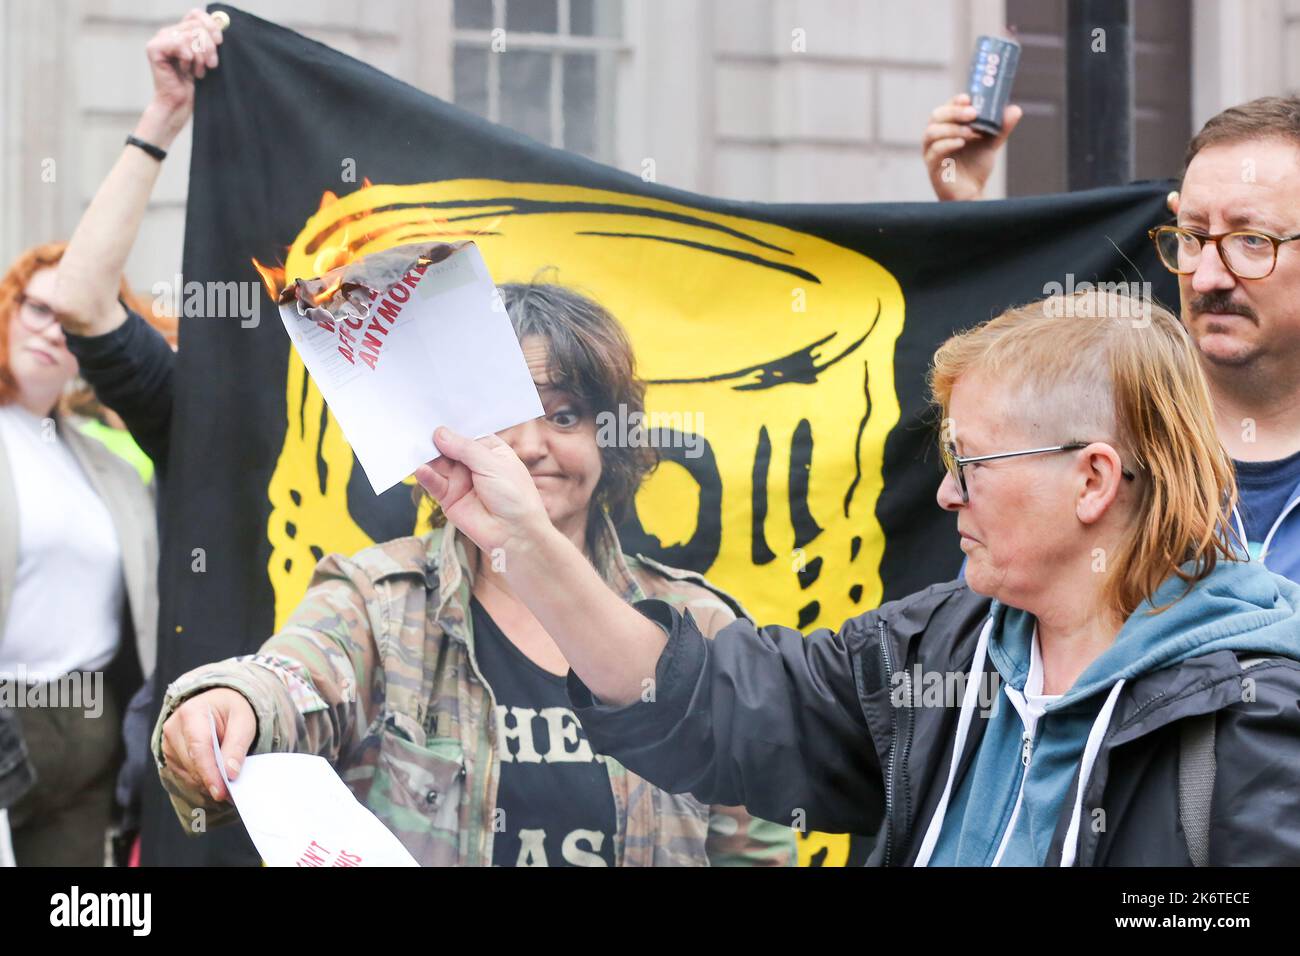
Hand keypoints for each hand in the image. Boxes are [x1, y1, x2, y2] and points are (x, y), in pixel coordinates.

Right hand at [138, 8, 223, 144]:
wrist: (180, 103)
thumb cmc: (196, 84)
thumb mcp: (207, 58)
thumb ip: (210, 40)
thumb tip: (221, 23)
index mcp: (180, 32)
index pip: (196, 15)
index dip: (210, 24)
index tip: (220, 41)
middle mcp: (169, 32)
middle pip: (197, 25)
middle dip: (209, 47)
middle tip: (211, 65)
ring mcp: (159, 39)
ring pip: (190, 36)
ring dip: (200, 57)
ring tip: (198, 71)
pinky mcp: (154, 48)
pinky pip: (181, 45)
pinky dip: (188, 59)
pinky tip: (185, 70)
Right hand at [159, 687, 255, 802]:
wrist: (219, 704)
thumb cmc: (231, 710)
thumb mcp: (243, 722)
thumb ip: (237, 746)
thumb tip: (230, 774)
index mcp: (191, 712)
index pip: (198, 748)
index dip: (209, 773)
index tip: (220, 792)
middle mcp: (173, 728)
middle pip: (192, 764)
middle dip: (213, 780)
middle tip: (234, 791)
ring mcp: (168, 743)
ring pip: (188, 774)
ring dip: (208, 782)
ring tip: (229, 782)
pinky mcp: (170, 756)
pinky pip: (186, 776)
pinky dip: (202, 780)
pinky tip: (216, 776)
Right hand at [414, 427, 552, 554]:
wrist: (515, 534)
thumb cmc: (514, 496)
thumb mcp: (492, 464)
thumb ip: (465, 448)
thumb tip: (440, 433)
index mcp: (490, 450)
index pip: (466, 433)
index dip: (452, 425)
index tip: (433, 412)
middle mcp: (473, 463)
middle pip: (448, 447)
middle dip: (434, 439)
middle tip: (417, 426)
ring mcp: (460, 480)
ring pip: (437, 463)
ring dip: (426, 455)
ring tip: (413, 446)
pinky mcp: (448, 498)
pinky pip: (433, 483)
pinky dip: (425, 475)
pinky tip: (420, 469)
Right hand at [923, 93, 1022, 200]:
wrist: (972, 192)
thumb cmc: (975, 166)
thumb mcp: (991, 143)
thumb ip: (1001, 127)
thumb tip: (1015, 109)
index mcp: (947, 127)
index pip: (946, 108)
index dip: (954, 101)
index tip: (968, 98)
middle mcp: (935, 138)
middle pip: (935, 116)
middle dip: (954, 112)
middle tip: (972, 113)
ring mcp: (931, 152)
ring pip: (932, 133)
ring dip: (952, 129)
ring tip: (971, 132)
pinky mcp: (932, 167)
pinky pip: (934, 151)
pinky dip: (948, 144)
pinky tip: (961, 143)